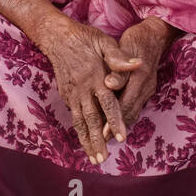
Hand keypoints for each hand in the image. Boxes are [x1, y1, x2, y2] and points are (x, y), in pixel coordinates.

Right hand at [33, 14, 142, 164]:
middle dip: (97, 141)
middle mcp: (83, 89)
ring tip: (94, 159)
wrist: (56, 37)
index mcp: (96, 78)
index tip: (121, 137)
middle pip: (91, 119)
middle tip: (103, 159)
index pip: (108, 104)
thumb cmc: (84, 38)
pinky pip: (74, 116)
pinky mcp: (67, 95)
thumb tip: (138, 65)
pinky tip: (85, 142)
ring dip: (87, 141)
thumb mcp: (104, 42)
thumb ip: (119, 57)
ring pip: (80, 122)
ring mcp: (73, 93)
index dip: (114, 121)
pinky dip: (79, 131)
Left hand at [102, 17, 179, 133]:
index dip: (113, 121)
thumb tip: (109, 85)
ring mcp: (148, 89)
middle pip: (130, 114)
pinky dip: (124, 115)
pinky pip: (135, 106)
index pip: (125, 106)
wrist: (156, 34)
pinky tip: (113, 119)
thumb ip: (118, 69)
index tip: (101, 133)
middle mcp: (146, 87)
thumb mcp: (125, 48)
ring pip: (133, 112)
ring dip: (120, 124)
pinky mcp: (146, 89)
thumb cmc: (136, 39)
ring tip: (105, 136)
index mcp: (139, 78)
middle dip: (115, 129)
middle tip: (100, 141)